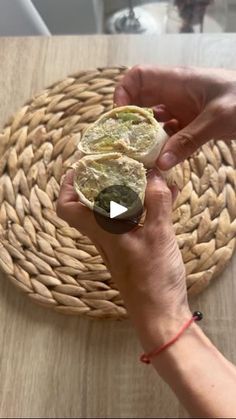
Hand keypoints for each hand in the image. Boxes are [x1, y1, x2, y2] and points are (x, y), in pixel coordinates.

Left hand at [57, 171, 190, 350]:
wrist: (161, 315)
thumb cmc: (154, 280)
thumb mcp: (159, 236)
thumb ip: (157, 204)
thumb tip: (154, 176)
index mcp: (103, 232)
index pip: (68, 208)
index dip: (69, 185)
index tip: (82, 167)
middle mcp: (106, 236)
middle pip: (91, 203)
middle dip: (103, 179)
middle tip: (118, 162)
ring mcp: (120, 243)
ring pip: (115, 209)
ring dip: (128, 190)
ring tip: (147, 172)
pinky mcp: (134, 248)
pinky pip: (135, 219)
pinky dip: (146, 205)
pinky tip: (167, 195)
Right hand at [114, 66, 235, 169]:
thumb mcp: (217, 119)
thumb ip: (188, 141)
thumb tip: (160, 164)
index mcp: (177, 81)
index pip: (138, 77)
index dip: (123, 92)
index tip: (119, 116)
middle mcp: (175, 94)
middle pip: (141, 101)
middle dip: (130, 120)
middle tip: (123, 143)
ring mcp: (182, 109)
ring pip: (153, 121)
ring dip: (145, 137)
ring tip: (139, 156)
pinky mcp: (191, 124)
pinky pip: (169, 134)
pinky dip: (163, 146)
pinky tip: (162, 159)